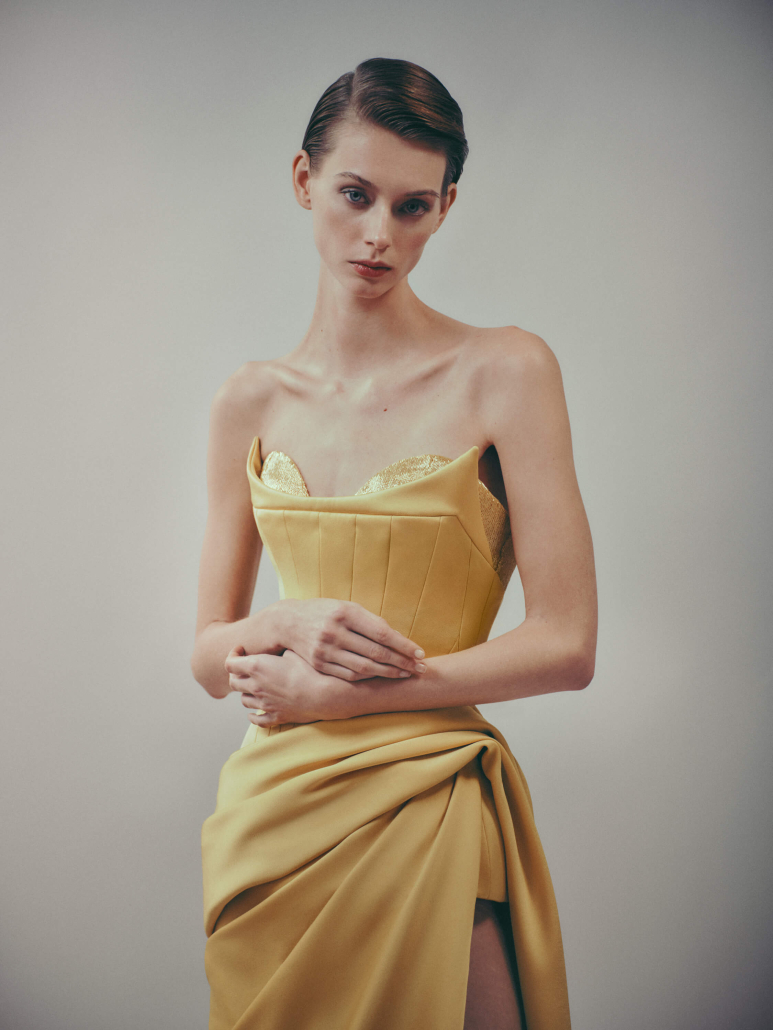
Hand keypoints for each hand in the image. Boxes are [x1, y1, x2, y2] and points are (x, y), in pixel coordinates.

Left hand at [225, 646, 352, 725]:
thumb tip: (276, 649)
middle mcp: (256, 686)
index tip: (241, 650)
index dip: (232, 655)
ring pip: (243, 700)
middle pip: (233, 682)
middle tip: (245, 668)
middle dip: (236, 673)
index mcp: (257, 667)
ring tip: (254, 686)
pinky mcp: (275, 716)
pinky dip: (253, 715)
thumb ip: (278, 651)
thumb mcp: (292, 651)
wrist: (325, 694)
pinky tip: (255, 711)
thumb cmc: (311, 669)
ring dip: (246, 692)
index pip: (229, 663)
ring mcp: (264, 703)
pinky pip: (256, 719)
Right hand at [274, 599, 426, 680]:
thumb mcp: (347, 607)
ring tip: (405, 674)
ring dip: (388, 673)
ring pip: (364, 667)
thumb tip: (398, 639)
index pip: (382, 633)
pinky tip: (381, 676)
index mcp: (346, 612)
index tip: (420, 653)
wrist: (288, 622)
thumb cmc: (325, 612)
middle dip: (401, 662)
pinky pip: (350, 675)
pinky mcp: (319, 664)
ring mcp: (325, 650)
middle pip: (376, 652)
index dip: (404, 645)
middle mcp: (335, 631)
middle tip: (419, 668)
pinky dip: (369, 677)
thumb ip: (370, 622)